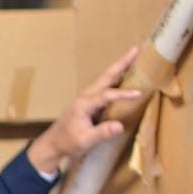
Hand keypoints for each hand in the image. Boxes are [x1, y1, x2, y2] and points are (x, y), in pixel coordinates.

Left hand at [27, 45, 142, 174]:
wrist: (53, 143)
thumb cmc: (68, 142)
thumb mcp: (85, 141)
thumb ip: (102, 133)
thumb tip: (120, 126)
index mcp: (83, 104)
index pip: (107, 95)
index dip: (123, 94)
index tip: (139, 93)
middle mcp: (85, 96)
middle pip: (106, 76)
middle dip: (121, 63)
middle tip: (135, 50)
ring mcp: (86, 97)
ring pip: (104, 79)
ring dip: (118, 68)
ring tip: (133, 57)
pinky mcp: (88, 101)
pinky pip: (104, 86)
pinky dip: (115, 78)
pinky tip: (124, 76)